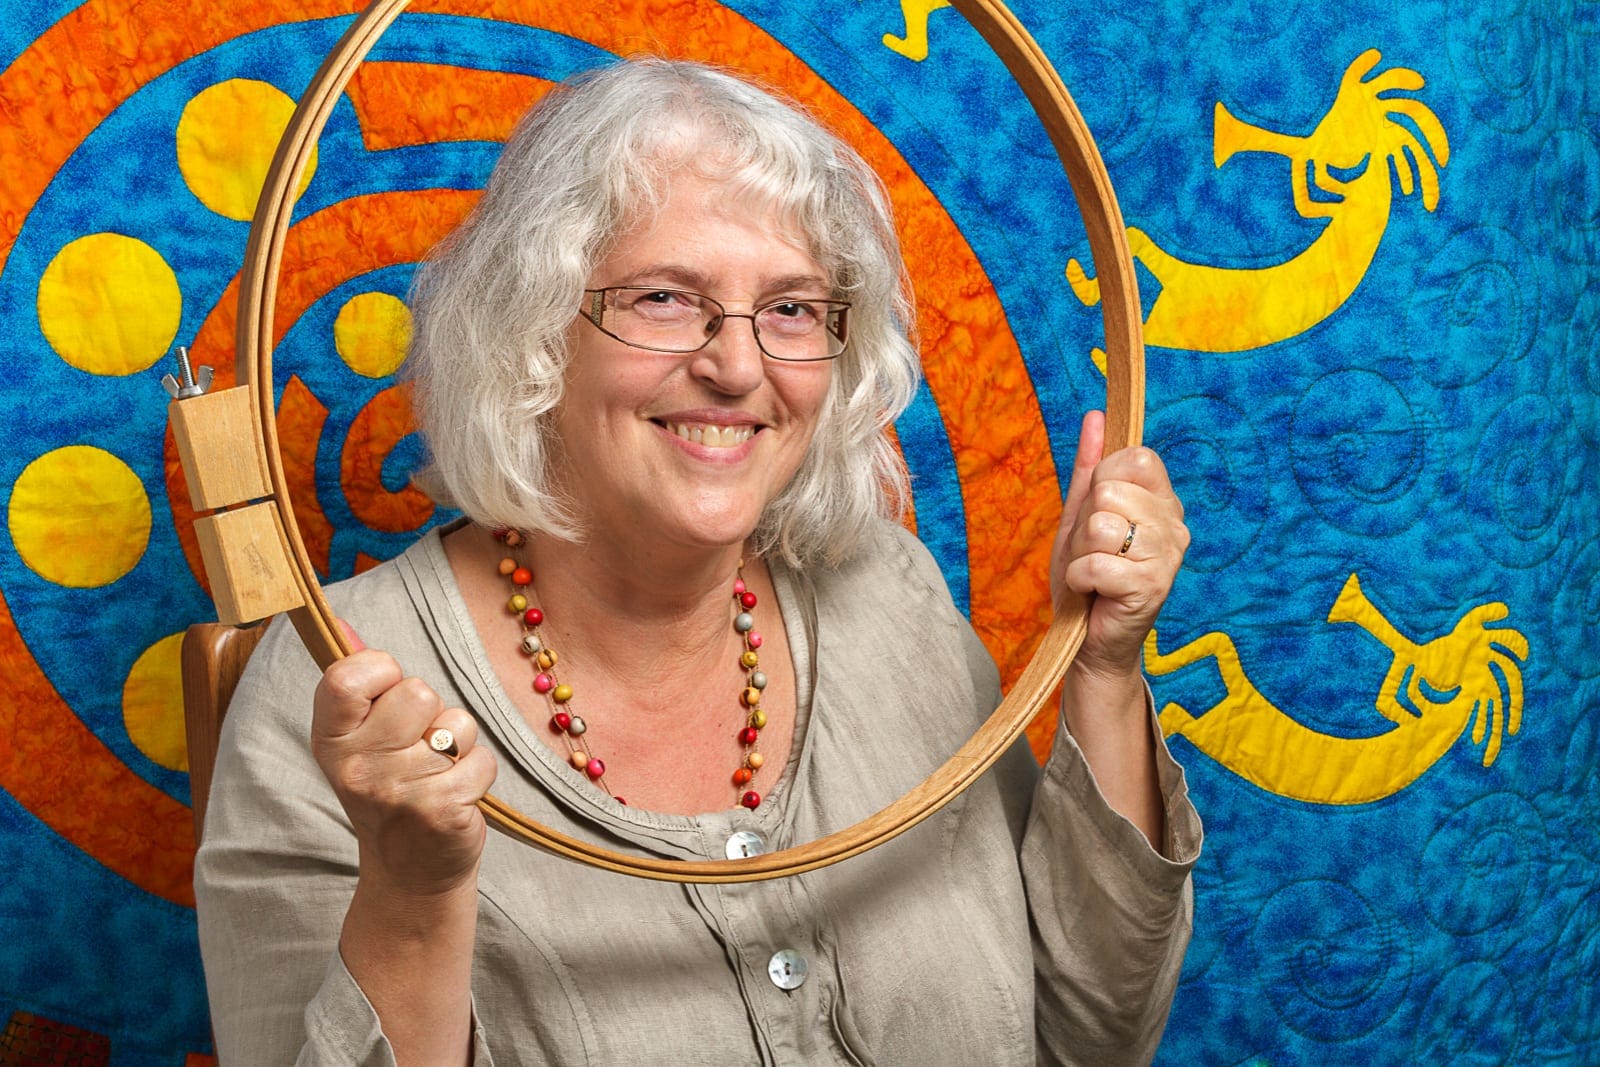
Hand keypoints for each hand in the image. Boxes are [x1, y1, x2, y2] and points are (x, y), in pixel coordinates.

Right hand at [311, 622, 496, 897]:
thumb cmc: (389, 787)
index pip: (351, 673)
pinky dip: (479, 774)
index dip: (383, 673)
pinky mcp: (440, 810)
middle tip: (416, 750)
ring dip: (458, 746)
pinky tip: (456, 797)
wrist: (409, 870)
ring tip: (436, 775)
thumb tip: (341, 622)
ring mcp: (397, 791)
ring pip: (457, 723)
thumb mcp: (357, 738)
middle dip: (430, 714)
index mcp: (330, 738)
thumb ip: (354, 682)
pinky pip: (482, 758)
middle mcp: (355, 765)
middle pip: (418, 692)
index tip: (386, 700)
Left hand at [1052, 411, 1188, 682]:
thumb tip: (1096, 416)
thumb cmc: (1087, 577)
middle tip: (1093, 552)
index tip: (1100, 512)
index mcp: (1162, 502)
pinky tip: (1093, 592)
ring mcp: (1168, 556)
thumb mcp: (1081, 516)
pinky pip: (1094, 563)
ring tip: (1093, 573)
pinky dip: (1079, 579)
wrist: (1088, 640)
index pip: (1136, 457)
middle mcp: (1174, 525)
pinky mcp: (1153, 586)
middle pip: (1110, 491)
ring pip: (1100, 526)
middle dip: (1084, 524)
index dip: (1104, 479)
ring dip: (1080, 553)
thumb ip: (1089, 467)